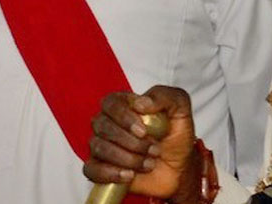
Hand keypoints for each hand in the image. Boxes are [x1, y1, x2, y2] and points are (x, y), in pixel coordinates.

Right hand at [84, 86, 198, 201]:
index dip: (123, 117)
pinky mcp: (100, 168)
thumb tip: (140, 103)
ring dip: (128, 159)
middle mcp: (107, 122)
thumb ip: (164, 97)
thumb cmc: (175, 138)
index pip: (110, 103)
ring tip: (148, 164)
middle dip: (131, 142)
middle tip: (154, 150)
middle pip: (103, 126)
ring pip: (99, 148)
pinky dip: (110, 173)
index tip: (143, 131)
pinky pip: (91, 169)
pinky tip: (129, 175)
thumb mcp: (180, 111)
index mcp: (122, 105)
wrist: (179, 170)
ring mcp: (102, 145)